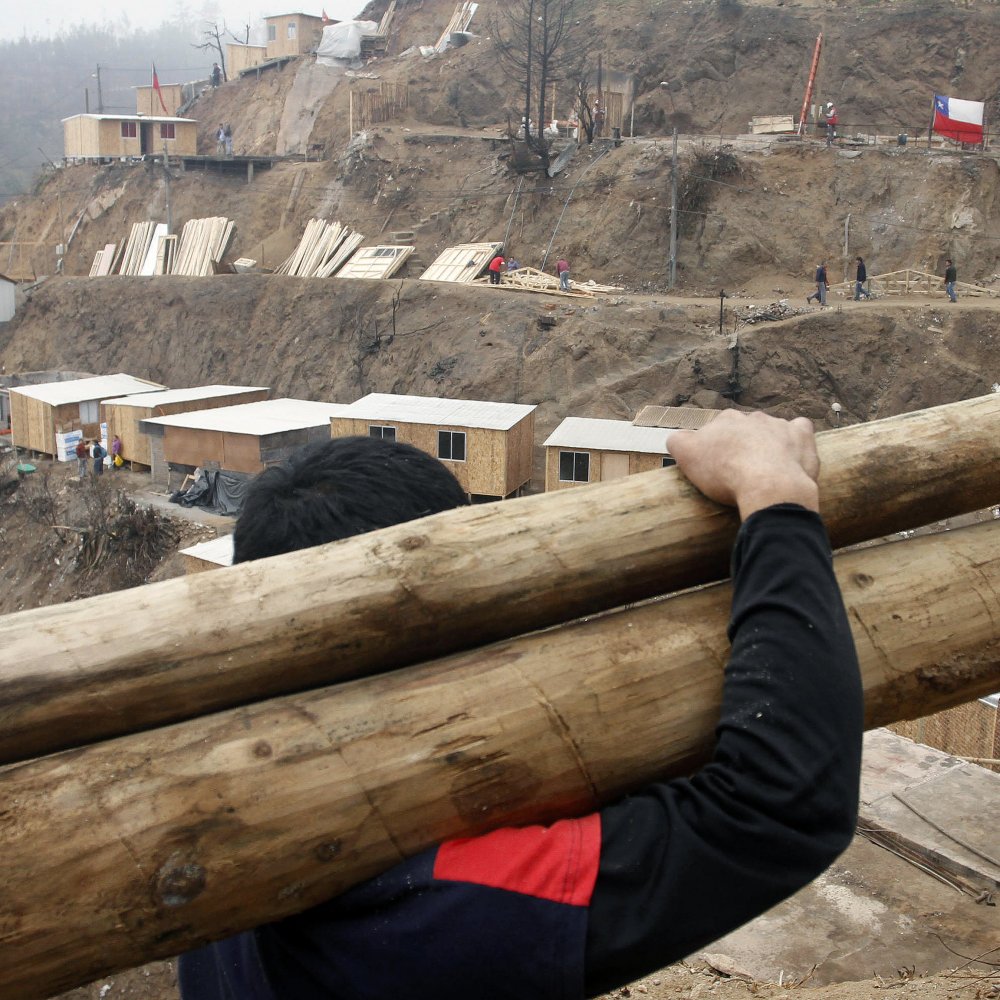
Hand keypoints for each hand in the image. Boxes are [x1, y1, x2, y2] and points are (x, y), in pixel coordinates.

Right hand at [667, 411, 819, 520]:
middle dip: (742, 445)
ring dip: (768, 444)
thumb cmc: (724, 472)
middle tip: (739, 471)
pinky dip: (796, 439)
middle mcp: (753, 417)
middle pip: (744, 429)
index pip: (717, 430)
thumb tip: (676, 438)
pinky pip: (800, 430)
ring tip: (765, 470)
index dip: (716, 448)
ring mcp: (780, 425)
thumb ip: (677, 442)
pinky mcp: (802, 436)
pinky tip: (792, 453)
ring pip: (772, 430)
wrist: (768, 485)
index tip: (717, 467)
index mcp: (726, 419)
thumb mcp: (686, 456)